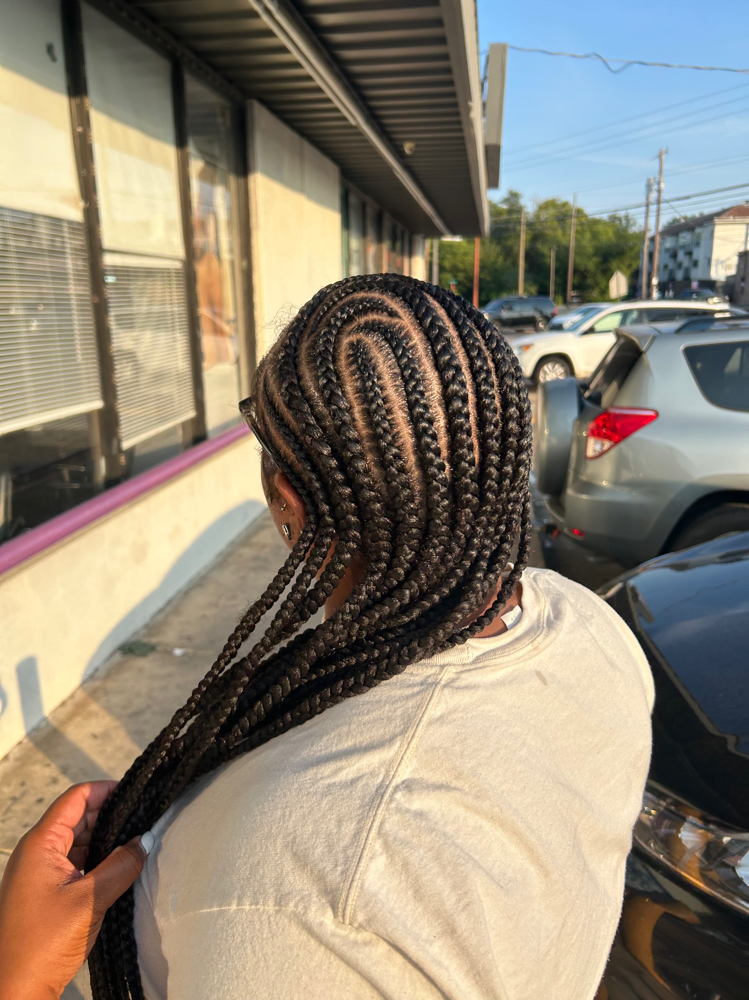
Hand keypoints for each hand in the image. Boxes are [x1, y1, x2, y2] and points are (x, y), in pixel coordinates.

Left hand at [0, 781, 146, 999]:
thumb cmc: (42, 945)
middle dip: (111, 815)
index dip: (106, 790)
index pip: (76, 798)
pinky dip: (98, 861)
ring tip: (137, 843)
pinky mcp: (45, 894)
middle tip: (144, 819)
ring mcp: (39, 874)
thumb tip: (145, 840)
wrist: (14, 993)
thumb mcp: (91, 900)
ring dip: (106, 840)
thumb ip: (122, 865)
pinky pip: (75, 865)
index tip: (136, 792)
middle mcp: (36, 853)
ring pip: (79, 842)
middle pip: (78, 818)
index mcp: (40, 844)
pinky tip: (120, 869)